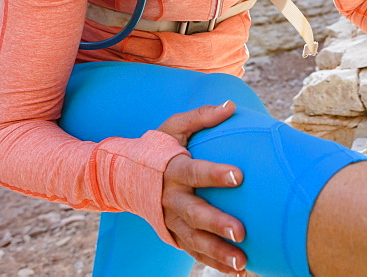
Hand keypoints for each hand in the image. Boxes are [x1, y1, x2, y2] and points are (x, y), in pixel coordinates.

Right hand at [158, 102, 247, 274]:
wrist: (123, 177)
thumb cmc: (157, 148)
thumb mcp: (173, 128)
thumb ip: (201, 116)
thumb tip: (231, 106)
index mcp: (172, 170)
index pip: (195, 172)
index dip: (215, 174)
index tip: (239, 176)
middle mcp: (170, 199)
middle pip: (194, 214)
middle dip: (217, 223)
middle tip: (241, 231)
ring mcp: (170, 221)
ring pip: (194, 240)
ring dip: (218, 253)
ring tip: (242, 261)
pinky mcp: (173, 235)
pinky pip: (194, 252)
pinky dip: (214, 263)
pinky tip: (239, 272)